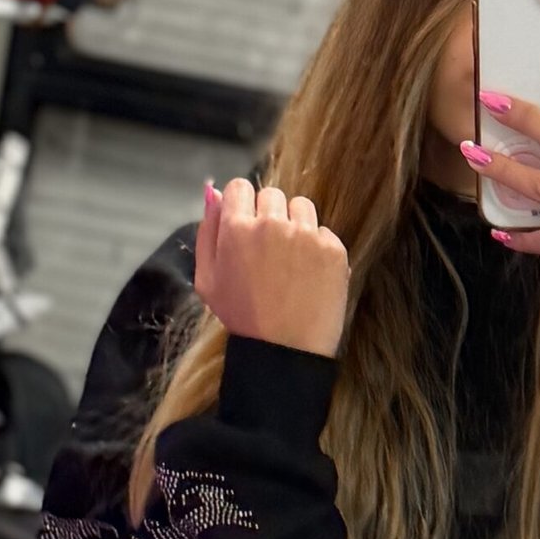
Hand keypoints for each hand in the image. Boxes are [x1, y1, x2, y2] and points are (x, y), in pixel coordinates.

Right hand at [195, 177, 349, 357]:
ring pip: (301, 206)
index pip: (239, 187)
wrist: (284, 352)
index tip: (246, 227)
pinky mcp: (333, 249)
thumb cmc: (241, 317)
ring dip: (295, 224)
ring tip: (290, 261)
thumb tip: (213, 190)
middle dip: (268, 215)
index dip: (241, 206)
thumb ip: (207, 231)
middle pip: (271, 194)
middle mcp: (272, 224)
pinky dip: (317, 248)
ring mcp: (306, 235)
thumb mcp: (207, 280)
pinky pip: (323, 232)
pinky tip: (308, 275)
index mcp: (237, 229)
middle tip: (268, 252)